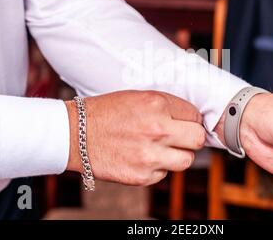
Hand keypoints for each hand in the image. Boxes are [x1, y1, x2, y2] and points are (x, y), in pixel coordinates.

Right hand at [65, 90, 205, 185]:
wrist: (75, 134)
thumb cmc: (106, 112)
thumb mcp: (138, 97)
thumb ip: (166, 107)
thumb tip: (190, 118)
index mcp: (157, 104)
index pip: (195, 115)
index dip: (191, 119)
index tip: (185, 122)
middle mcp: (157, 129)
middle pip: (198, 139)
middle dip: (192, 137)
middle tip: (182, 136)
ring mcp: (150, 155)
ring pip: (186, 160)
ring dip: (178, 155)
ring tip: (163, 148)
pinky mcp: (141, 176)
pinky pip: (164, 173)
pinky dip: (158, 167)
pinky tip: (143, 157)